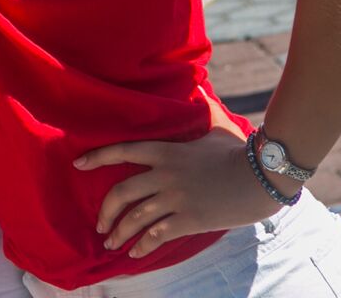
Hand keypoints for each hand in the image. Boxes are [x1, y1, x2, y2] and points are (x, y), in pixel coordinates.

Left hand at [76, 122, 284, 258]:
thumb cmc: (238, 151)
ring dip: (120, 232)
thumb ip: (200, 110)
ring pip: (137, 218)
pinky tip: (135, 253)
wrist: (262, 177)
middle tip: (100, 224)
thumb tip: (199, 87)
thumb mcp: (213, 127)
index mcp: (165, 151)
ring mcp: (176, 198)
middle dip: (106, 211)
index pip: (122, 151)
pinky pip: (158, 235)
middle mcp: (164, 174)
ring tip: (111, 242)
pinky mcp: (190, 220)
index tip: (78, 165)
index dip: (97, 157)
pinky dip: (143, 246)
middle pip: (122, 192)